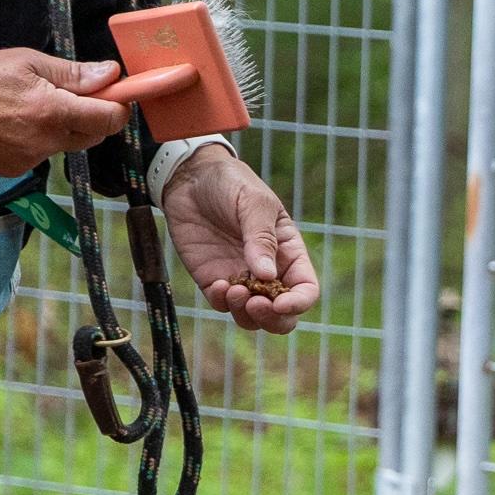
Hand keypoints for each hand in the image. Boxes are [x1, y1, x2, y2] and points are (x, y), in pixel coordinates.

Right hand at [0, 49, 130, 176]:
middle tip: (72, 95)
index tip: (113, 93)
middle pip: (93, 135)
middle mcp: (46, 142)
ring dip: (62, 128)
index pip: (109, 119)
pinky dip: (38, 140)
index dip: (117, 105)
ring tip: (32, 107)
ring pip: (66, 145)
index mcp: (53, 112)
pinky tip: (15, 124)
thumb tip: (112, 74)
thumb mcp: (29, 63)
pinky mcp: (15, 169)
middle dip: (92, 116)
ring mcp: (31, 159)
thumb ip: (74, 73)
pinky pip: (42, 155)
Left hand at [159, 148, 320, 333]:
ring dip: (245, 314)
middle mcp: (268, 271)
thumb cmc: (231, 183)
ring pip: (252, 317)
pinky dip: (222, 302)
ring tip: (233, 290)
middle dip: (273, 318)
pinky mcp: (212, 280)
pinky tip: (217, 285)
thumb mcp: (253, 202)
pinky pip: (222, 305)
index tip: (280, 302)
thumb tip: (267, 275)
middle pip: (282, 314)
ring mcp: (240, 278)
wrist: (190, 177)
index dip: (299, 302)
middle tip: (255, 304)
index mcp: (288, 252)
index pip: (305, 288)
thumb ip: (261, 238)